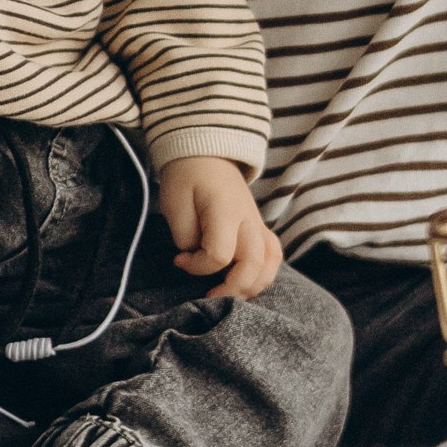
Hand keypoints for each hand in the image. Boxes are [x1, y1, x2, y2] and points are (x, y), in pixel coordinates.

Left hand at [159, 156, 282, 298]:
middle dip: (232, 288)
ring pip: (270, 263)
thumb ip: (184, 235)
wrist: (206, 151)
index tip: (179, 260)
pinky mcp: (259, 227)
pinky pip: (273, 255)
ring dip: (252, 285)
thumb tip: (194, 257)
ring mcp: (257, 223)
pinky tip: (245, 281)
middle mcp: (248, 219)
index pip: (220, 255)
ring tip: (230, 293)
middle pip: (253, 265)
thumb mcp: (173, 202)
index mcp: (225, 211)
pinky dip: (264, 273)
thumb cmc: (187, 175)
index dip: (198, 266)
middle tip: (209, 294)